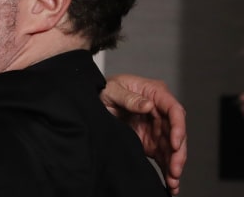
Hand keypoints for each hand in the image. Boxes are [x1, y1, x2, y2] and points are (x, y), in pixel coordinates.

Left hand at [101, 74, 186, 194]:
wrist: (94, 102)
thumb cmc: (105, 90)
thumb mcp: (112, 90)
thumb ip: (129, 98)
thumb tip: (148, 105)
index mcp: (154, 93)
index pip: (174, 110)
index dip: (178, 127)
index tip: (175, 144)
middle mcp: (160, 111)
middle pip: (176, 132)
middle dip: (178, 153)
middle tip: (175, 170)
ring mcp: (156, 128)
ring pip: (172, 148)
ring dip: (174, 165)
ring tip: (173, 182)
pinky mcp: (151, 141)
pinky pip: (163, 156)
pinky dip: (167, 169)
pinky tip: (171, 183)